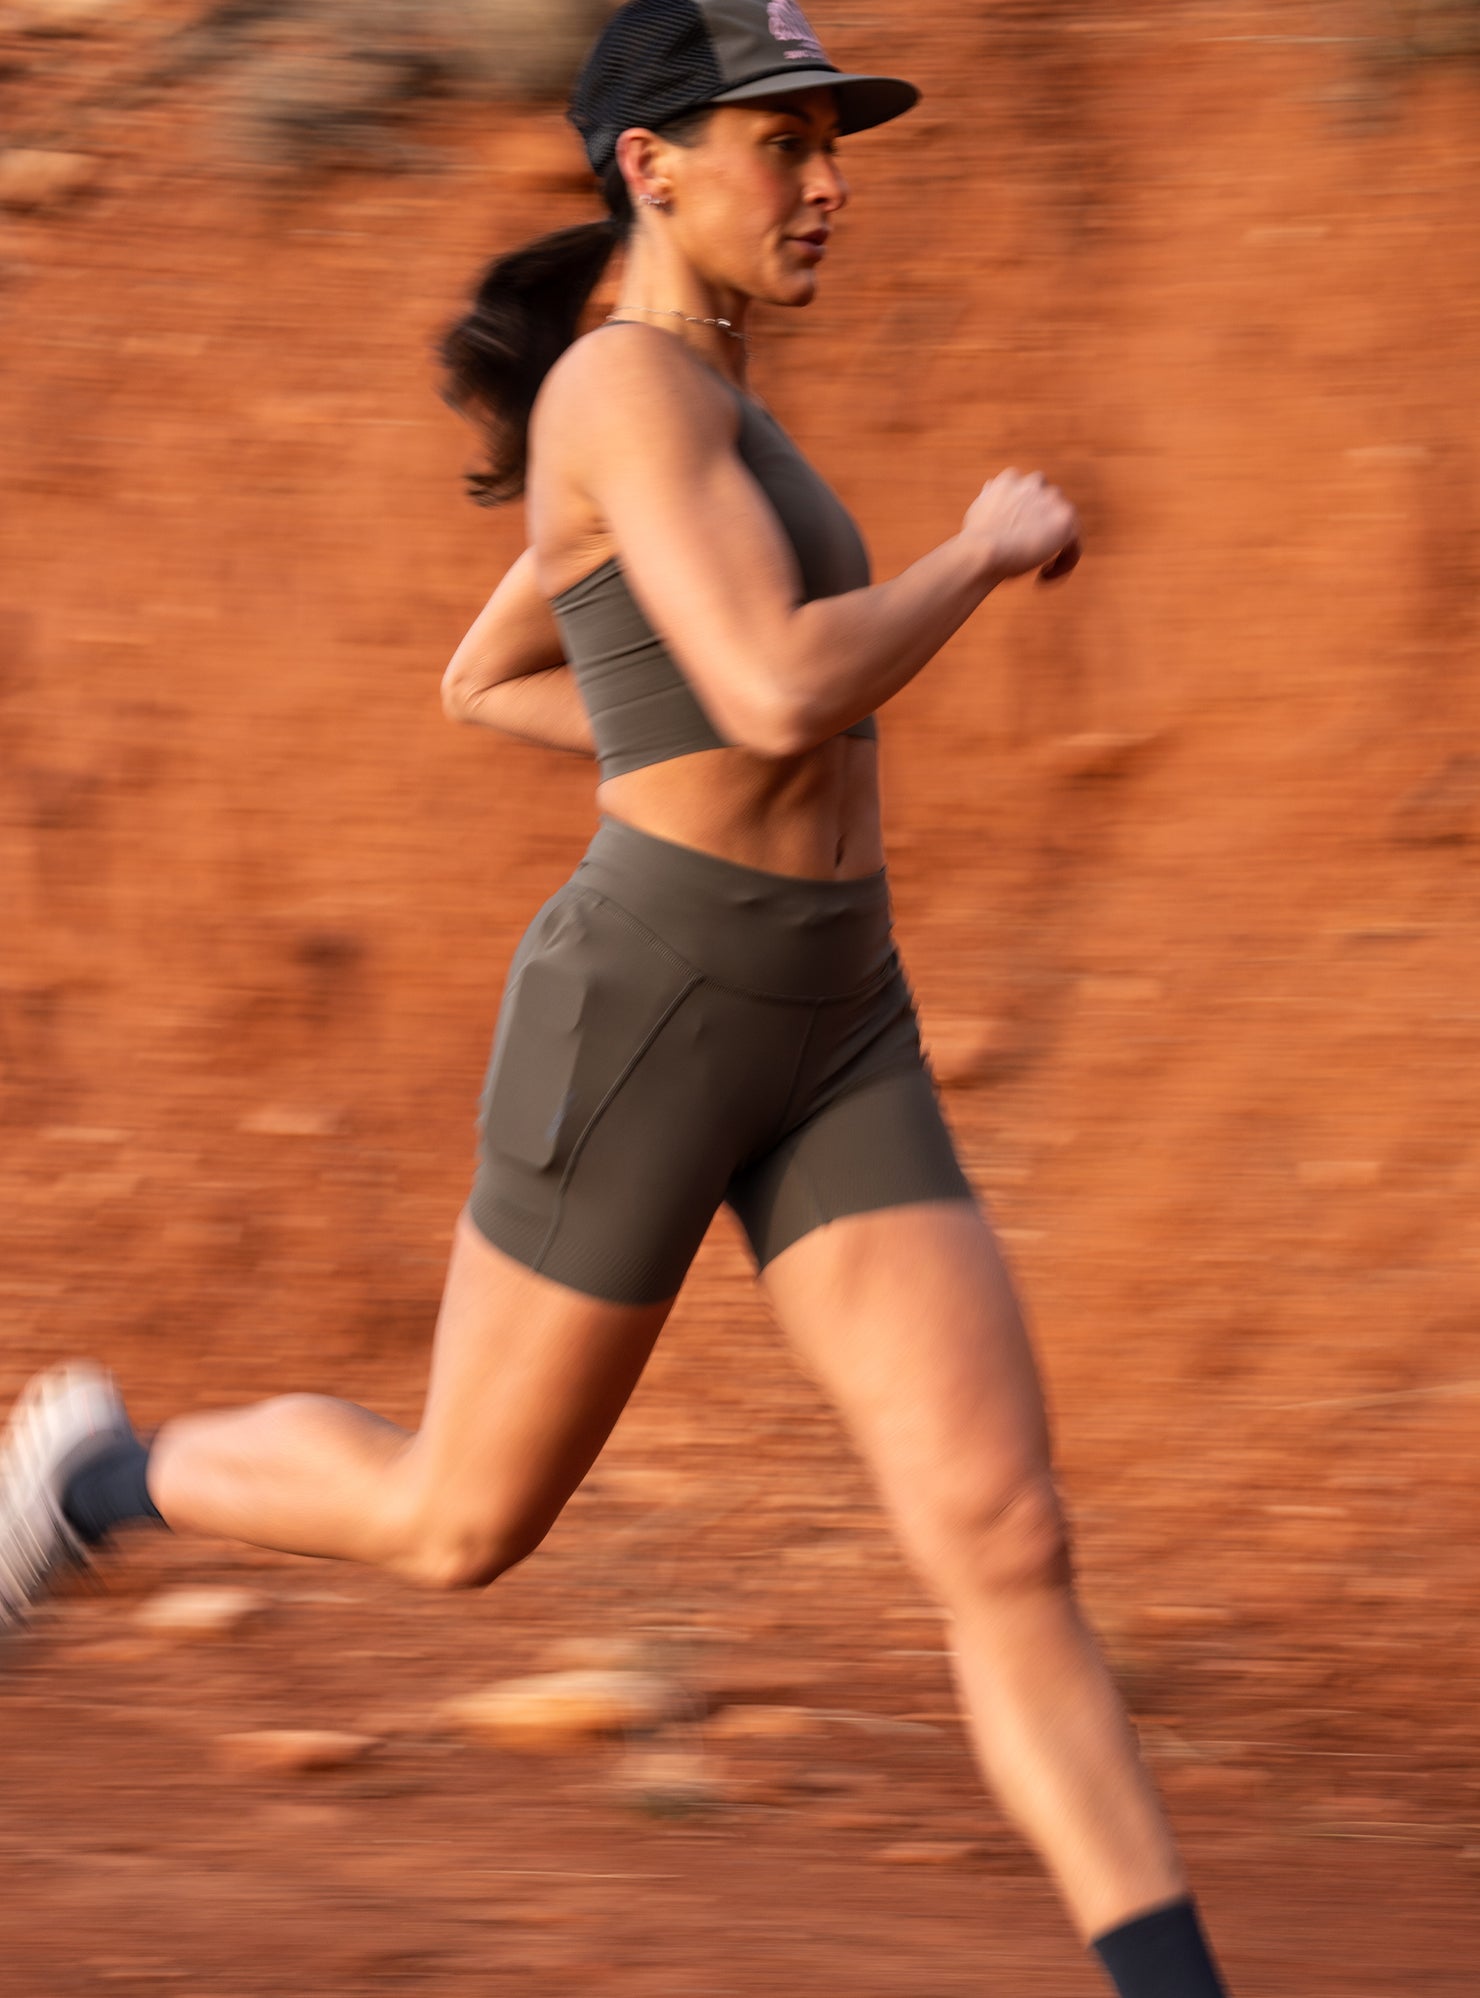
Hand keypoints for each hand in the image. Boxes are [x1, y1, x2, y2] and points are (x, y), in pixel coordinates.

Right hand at [963, 469, 1080, 585]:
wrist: (982, 551)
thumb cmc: (974, 539)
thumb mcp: (978, 510)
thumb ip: (990, 499)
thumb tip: (990, 488)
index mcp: (1011, 478)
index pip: (1029, 494)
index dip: (1025, 517)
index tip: (1015, 538)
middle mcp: (1034, 482)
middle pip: (1050, 506)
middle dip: (1043, 529)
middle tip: (1030, 555)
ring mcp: (1052, 499)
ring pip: (1065, 525)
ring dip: (1054, 547)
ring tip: (1039, 571)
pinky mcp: (1066, 521)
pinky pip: (1074, 545)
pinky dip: (1063, 563)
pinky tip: (1044, 577)